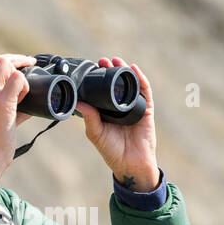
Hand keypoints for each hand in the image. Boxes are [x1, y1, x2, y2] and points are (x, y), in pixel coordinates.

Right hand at [0, 54, 35, 187]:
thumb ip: (9, 105)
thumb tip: (30, 102)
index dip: (6, 61)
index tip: (20, 66)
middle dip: (17, 60)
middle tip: (30, 65)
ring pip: (5, 63)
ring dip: (20, 72)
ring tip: (24, 91)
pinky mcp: (1, 102)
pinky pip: (17, 79)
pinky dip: (25, 85)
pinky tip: (25, 99)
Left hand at [74, 57, 158, 190]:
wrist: (130, 163)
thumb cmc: (112, 151)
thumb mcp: (96, 133)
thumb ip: (89, 117)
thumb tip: (78, 102)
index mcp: (107, 111)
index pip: (103, 90)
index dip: (99, 78)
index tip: (92, 68)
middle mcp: (120, 106)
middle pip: (117, 83)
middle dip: (111, 70)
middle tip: (102, 61)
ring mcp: (134, 107)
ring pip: (130, 84)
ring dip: (124, 70)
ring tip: (116, 60)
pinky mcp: (146, 109)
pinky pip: (145, 91)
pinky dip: (140, 79)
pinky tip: (134, 69)